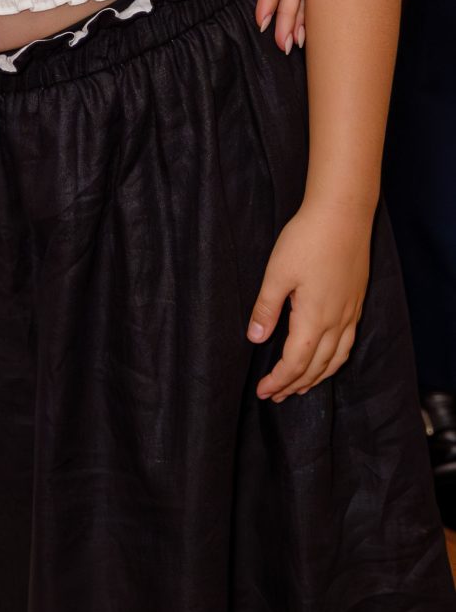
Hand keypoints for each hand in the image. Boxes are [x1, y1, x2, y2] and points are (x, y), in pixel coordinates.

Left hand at [248, 196, 372, 398]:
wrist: (343, 215)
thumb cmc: (307, 240)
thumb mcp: (277, 273)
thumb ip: (266, 309)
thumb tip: (256, 339)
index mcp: (314, 319)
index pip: (296, 363)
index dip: (279, 381)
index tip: (264, 391)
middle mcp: (337, 323)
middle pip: (316, 367)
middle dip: (295, 385)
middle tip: (275, 396)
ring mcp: (350, 314)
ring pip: (336, 359)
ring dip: (317, 377)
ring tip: (300, 386)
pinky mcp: (356, 303)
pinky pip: (347, 345)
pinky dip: (334, 361)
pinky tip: (327, 358)